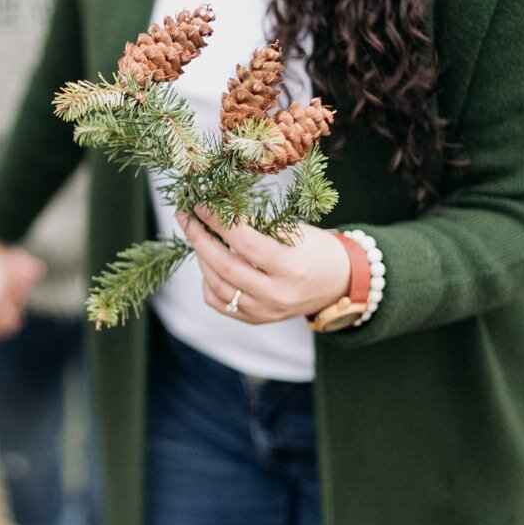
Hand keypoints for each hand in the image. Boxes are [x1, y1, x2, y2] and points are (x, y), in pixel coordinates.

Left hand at [177, 206, 349, 324]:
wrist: (337, 284)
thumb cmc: (316, 250)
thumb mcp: (296, 231)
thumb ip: (259, 224)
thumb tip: (220, 208)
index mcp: (292, 266)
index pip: (245, 242)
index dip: (218, 221)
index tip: (200, 205)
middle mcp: (277, 293)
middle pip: (224, 266)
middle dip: (199, 239)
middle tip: (186, 218)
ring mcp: (265, 311)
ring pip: (217, 285)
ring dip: (201, 258)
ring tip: (198, 237)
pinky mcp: (256, 319)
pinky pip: (219, 302)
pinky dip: (208, 281)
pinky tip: (209, 264)